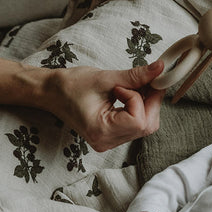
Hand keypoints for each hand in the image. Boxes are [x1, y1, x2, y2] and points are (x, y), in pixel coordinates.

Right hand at [44, 61, 164, 151]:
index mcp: (102, 131)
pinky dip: (138, 108)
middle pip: (146, 125)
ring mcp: (109, 142)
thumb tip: (160, 69)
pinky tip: (129, 94)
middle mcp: (107, 142)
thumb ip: (136, 76)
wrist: (51, 93)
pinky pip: (135, 125)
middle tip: (143, 81)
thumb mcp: (105, 78)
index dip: (140, 98)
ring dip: (145, 104)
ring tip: (132, 86)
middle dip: (150, 101)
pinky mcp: (111, 136)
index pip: (138, 120)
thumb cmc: (71, 85)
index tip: (128, 84)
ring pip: (144, 126)